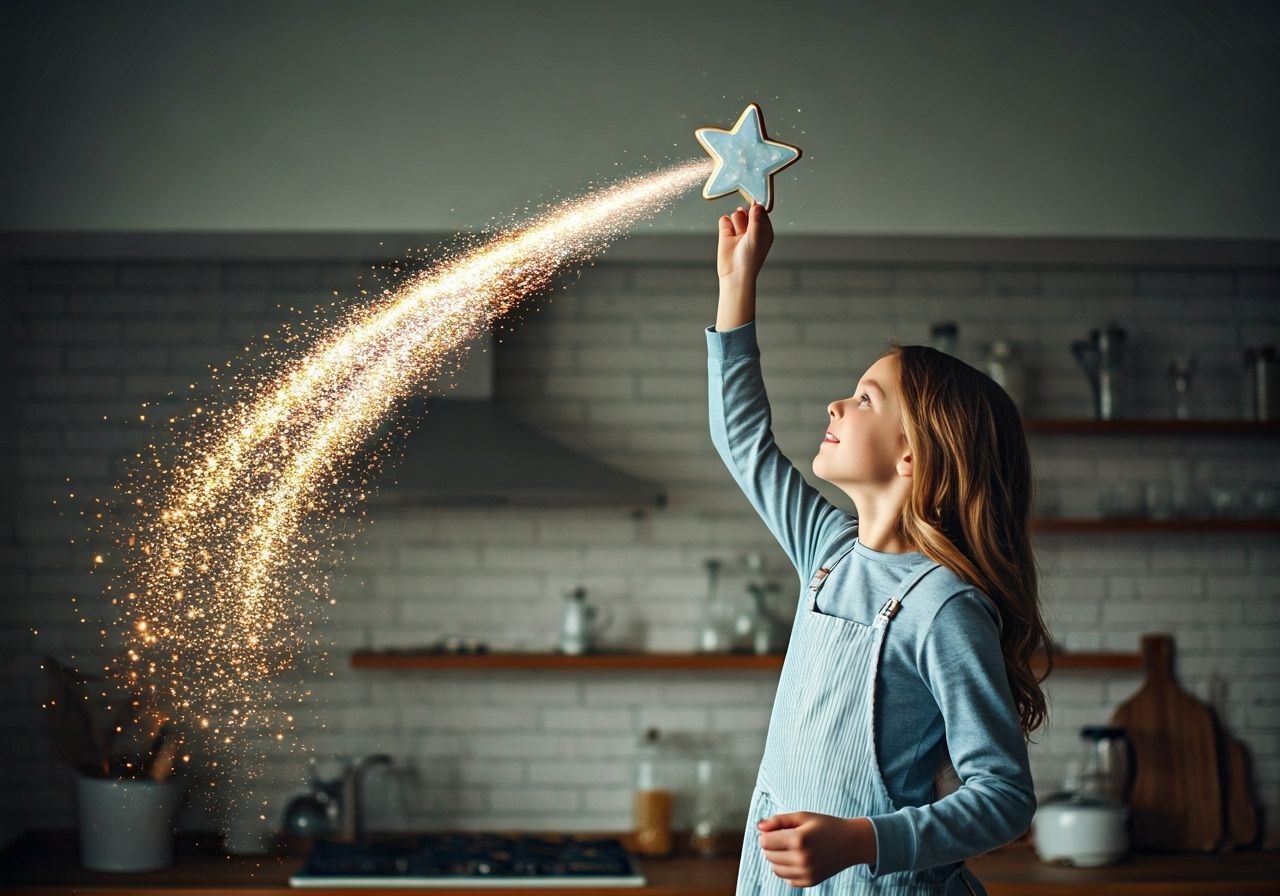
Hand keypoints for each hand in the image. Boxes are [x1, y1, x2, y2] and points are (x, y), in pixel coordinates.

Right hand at [717, 202, 772, 283]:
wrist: (733, 273)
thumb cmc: (749, 260)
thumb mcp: (757, 237)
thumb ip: (757, 220)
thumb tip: (757, 205)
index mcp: (764, 231)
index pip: (762, 212)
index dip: (757, 208)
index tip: (754, 207)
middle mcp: (752, 230)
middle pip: (748, 210)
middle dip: (746, 216)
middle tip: (746, 228)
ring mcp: (738, 231)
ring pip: (737, 214)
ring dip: (737, 223)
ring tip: (737, 236)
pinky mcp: (726, 233)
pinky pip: (725, 219)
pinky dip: (726, 225)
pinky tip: (729, 235)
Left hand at [757, 812, 875, 887]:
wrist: (851, 843)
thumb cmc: (825, 826)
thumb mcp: (802, 816)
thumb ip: (778, 820)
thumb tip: (758, 827)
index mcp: (799, 839)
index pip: (765, 842)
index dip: (767, 834)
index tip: (776, 830)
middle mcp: (801, 859)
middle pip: (768, 855)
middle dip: (771, 846)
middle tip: (784, 837)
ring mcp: (806, 873)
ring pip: (775, 869)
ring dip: (777, 858)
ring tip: (790, 848)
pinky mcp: (810, 882)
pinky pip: (786, 878)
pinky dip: (787, 869)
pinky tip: (797, 859)